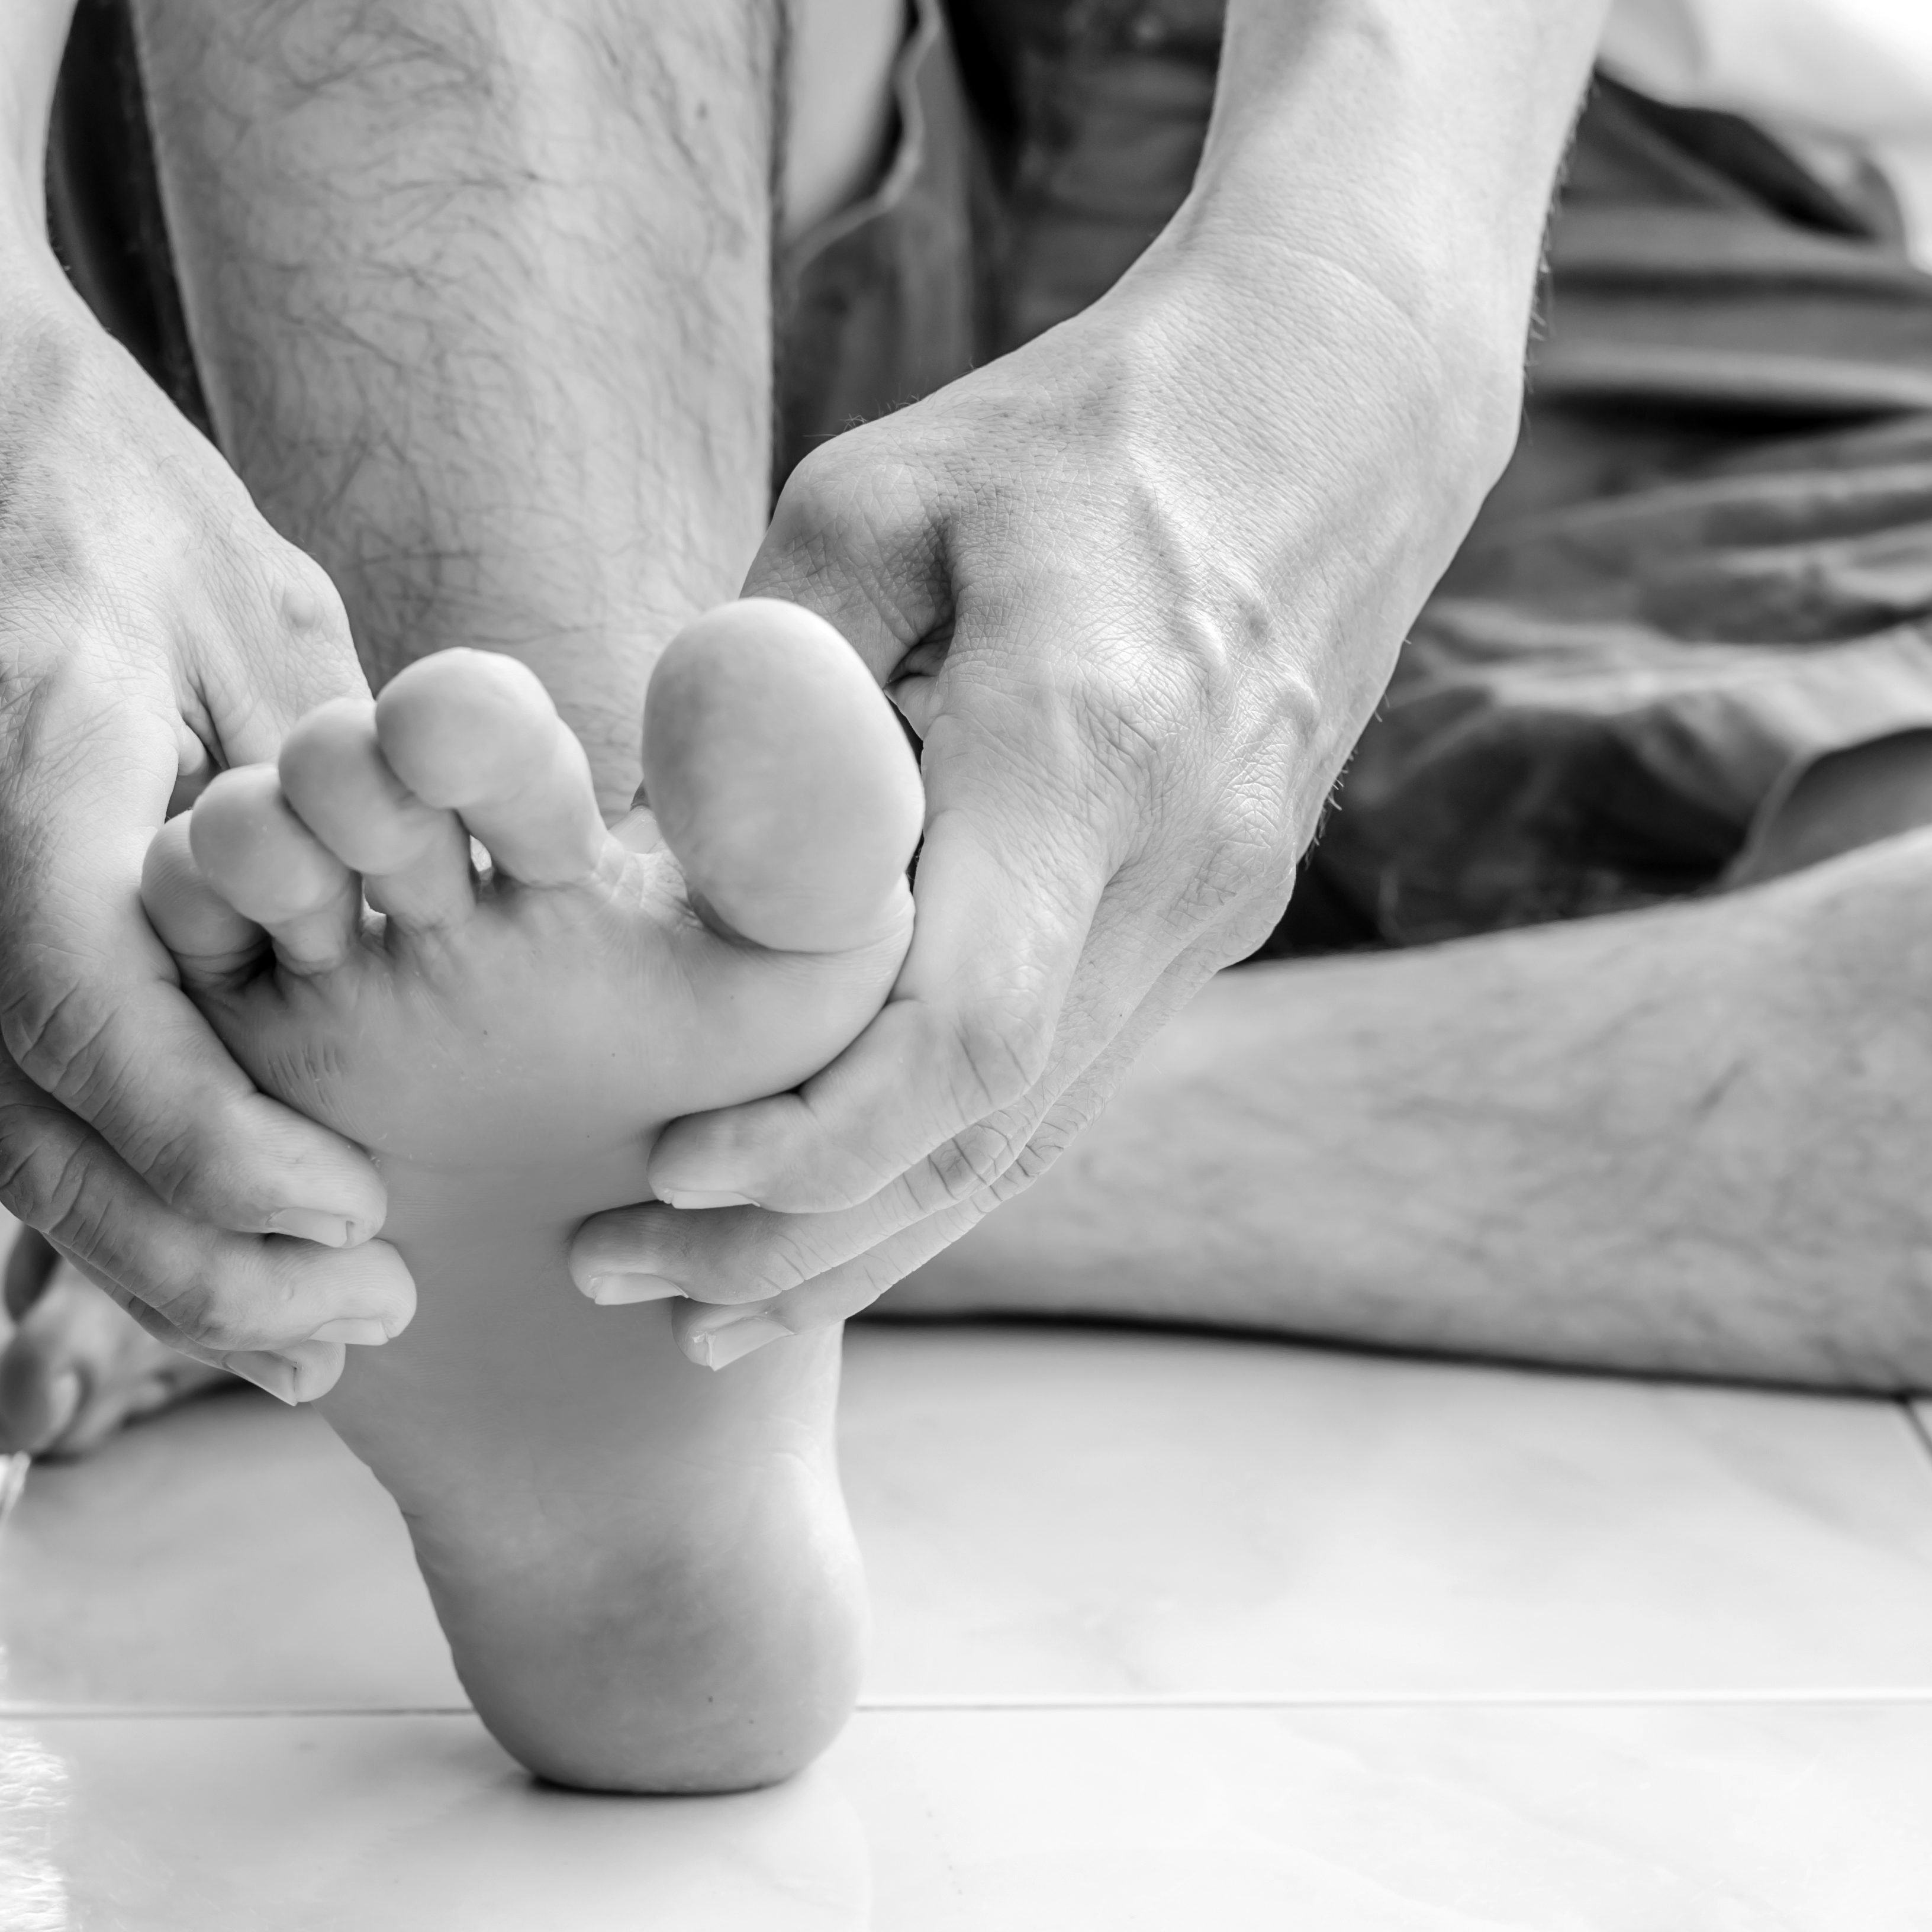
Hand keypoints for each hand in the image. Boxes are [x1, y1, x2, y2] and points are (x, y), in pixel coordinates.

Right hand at [0, 258, 412, 1401]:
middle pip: (45, 1129)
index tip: (351, 1205)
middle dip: (205, 1252)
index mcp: (34, 785)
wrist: (10, 481)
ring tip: (328, 1344)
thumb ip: (315, 790)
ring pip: (35, 1159)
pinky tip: (252, 1290)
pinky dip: (147, 1219)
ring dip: (177, 1273)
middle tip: (372, 1314)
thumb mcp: (259, 627)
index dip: (209, 1136)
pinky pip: (50, 1121)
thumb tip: (416, 936)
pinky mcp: (1, 968)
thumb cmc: (148, 535)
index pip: (82, 1005)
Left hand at [570, 225, 1520, 1363]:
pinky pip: (1074, 1080)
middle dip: (795, 1237)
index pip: (958, 1031)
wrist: (1333, 412)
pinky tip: (855, 1211)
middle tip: (620, 1280)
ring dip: (870, 1237)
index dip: (808, 1137)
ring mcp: (1216, 908)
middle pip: (983, 1132)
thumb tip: (634, 837)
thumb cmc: (1082, 432)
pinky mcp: (1220, 916)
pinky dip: (954, 1164)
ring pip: (1033, 1136)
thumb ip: (762, 674)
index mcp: (1080, 749)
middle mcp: (1171, 866)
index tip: (662, 1168)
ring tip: (716, 1305)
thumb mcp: (880, 499)